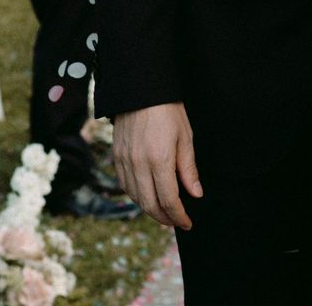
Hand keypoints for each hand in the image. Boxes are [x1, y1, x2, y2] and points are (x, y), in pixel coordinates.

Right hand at [114, 103, 201, 229]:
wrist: (140, 89)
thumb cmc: (168, 109)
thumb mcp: (186, 137)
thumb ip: (188, 169)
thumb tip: (195, 194)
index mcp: (159, 159)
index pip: (168, 200)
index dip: (179, 216)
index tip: (188, 223)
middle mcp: (138, 164)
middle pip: (149, 204)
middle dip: (164, 218)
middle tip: (177, 222)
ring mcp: (124, 161)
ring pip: (135, 197)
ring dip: (150, 210)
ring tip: (164, 213)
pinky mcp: (116, 156)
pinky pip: (125, 185)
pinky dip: (136, 196)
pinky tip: (147, 196)